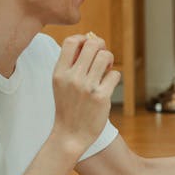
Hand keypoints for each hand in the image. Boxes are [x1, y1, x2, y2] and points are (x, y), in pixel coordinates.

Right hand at [51, 33, 120, 156]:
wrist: (70, 135)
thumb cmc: (68, 107)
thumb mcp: (60, 84)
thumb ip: (71, 63)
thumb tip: (89, 38)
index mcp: (59, 73)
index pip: (71, 41)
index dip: (83, 39)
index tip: (88, 48)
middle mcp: (72, 78)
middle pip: (92, 44)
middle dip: (101, 47)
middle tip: (101, 58)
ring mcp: (87, 87)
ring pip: (106, 56)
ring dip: (109, 61)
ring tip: (105, 70)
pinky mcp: (101, 97)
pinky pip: (115, 74)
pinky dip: (114, 77)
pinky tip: (108, 85)